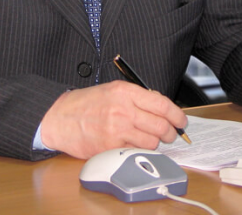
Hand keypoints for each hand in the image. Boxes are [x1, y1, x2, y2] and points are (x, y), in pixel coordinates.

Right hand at [39, 81, 187, 158]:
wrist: (60, 118)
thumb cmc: (85, 104)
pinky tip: (135, 144)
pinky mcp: (111, 146)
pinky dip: (140, 149)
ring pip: (152, 141)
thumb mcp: (112, 90)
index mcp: (125, 92)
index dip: (177, 115)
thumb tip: (161, 107)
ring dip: (155, 143)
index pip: (162, 104)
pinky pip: (136, 151)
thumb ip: (137, 97)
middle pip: (161, 125)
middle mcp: (123, 109)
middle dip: (171, 133)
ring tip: (151, 140)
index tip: (181, 120)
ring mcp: (117, 129)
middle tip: (171, 134)